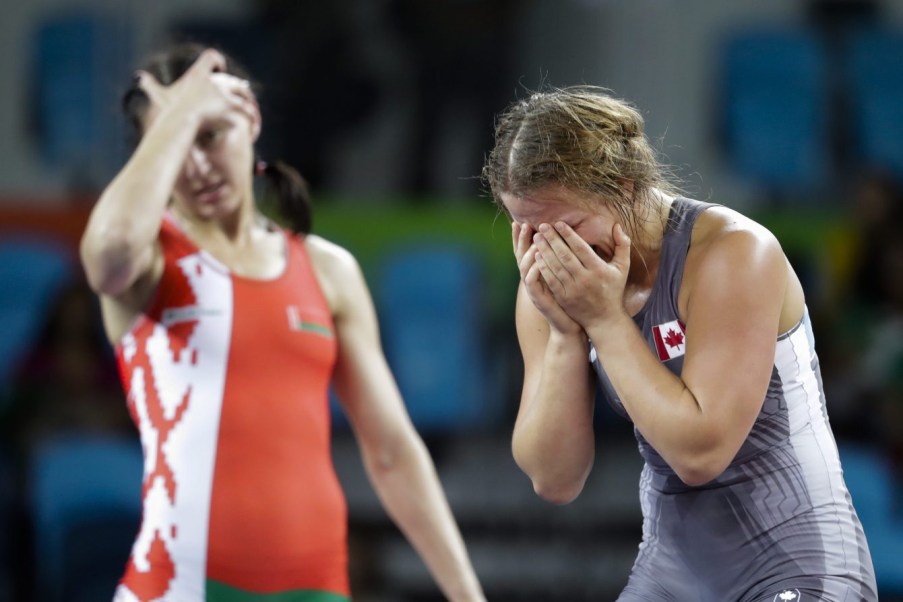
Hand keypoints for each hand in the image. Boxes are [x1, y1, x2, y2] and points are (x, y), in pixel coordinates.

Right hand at [136, 49, 257, 131]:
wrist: (179, 123)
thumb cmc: (167, 112)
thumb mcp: (159, 97)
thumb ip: (150, 86)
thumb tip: (138, 76)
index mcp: (197, 74)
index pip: (210, 57)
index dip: (217, 61)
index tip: (220, 68)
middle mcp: (213, 80)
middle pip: (232, 80)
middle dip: (238, 87)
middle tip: (243, 93)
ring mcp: (223, 92)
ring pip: (242, 96)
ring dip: (247, 104)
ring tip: (250, 113)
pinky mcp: (231, 105)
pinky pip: (245, 110)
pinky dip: (249, 117)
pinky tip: (252, 125)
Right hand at [512, 221, 582, 334]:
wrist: (572, 324)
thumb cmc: (573, 299)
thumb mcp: (567, 275)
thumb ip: (566, 257)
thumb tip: (571, 237)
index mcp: (538, 271)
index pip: (525, 251)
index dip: (520, 237)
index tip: (520, 221)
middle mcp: (532, 279)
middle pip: (520, 256)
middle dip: (520, 240)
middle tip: (524, 224)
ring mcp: (533, 289)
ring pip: (524, 267)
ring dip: (528, 253)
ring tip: (535, 240)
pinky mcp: (538, 299)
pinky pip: (531, 282)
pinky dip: (534, 270)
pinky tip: (539, 260)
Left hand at [532, 221, 630, 328]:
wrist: (604, 319)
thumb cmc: (613, 289)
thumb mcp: (623, 268)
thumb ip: (622, 246)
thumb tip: (617, 226)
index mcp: (599, 270)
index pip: (581, 248)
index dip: (568, 235)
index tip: (558, 223)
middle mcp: (585, 279)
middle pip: (565, 255)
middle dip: (552, 239)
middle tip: (542, 226)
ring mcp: (573, 289)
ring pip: (556, 267)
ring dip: (544, 251)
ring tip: (537, 238)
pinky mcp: (564, 298)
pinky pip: (551, 280)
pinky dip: (543, 267)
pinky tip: (537, 256)